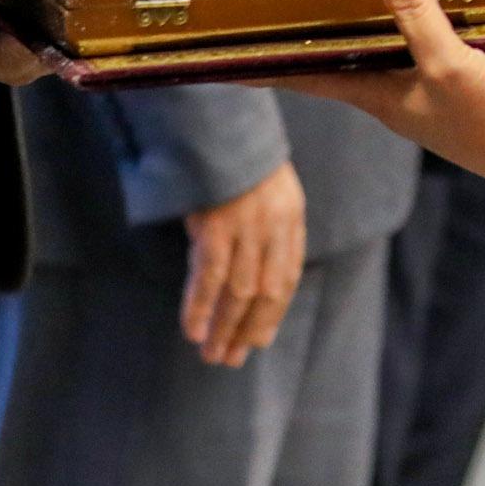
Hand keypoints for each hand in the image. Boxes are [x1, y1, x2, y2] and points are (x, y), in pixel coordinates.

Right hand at [181, 161, 306, 368]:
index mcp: (290, 218)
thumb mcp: (269, 190)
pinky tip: (193, 330)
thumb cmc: (240, 160)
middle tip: (231, 359)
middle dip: (248, 331)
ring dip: (224, 328)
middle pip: (265, 293)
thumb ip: (268, 228)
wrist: (219, 126)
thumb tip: (255, 277)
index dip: (273, 314)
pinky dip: (201, 307)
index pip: (287, 278)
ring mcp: (245, 229)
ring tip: (212, 355)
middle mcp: (273, 227)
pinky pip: (209, 277)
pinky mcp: (216, 227)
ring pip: (239, 293)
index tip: (259, 340)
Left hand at [273, 0, 484, 199]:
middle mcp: (397, 98)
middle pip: (340, 61)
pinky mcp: (461, 83)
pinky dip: (412, 22)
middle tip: (277, 2)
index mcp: (380, 100)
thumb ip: (417, 13)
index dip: (266, 62)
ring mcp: (429, 93)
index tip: (222, 53)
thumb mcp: (450, 63)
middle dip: (310, 35)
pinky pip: (423, 45)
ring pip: (382, 51)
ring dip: (362, 26)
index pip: (307, 75)